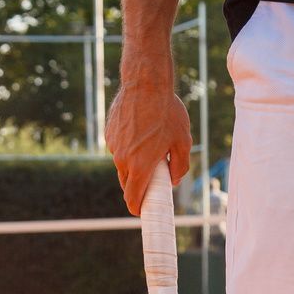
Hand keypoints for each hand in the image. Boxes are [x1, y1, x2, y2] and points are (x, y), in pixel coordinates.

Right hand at [105, 80, 192, 214]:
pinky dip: (128, 146)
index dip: (138, 209)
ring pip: (123, 164)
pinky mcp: (109, 133)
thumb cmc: (167, 112)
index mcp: (140, 167)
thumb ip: (180, 166)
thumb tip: (174, 180)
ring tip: (151, 143)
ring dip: (134, 163)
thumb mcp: (183, 141)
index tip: (142, 211)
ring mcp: (114, 147)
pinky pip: (119, 148)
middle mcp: (123, 160)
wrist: (145, 83)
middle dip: (139, 185)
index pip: (132, 199)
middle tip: (155, 175)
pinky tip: (141, 130)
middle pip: (127, 184)